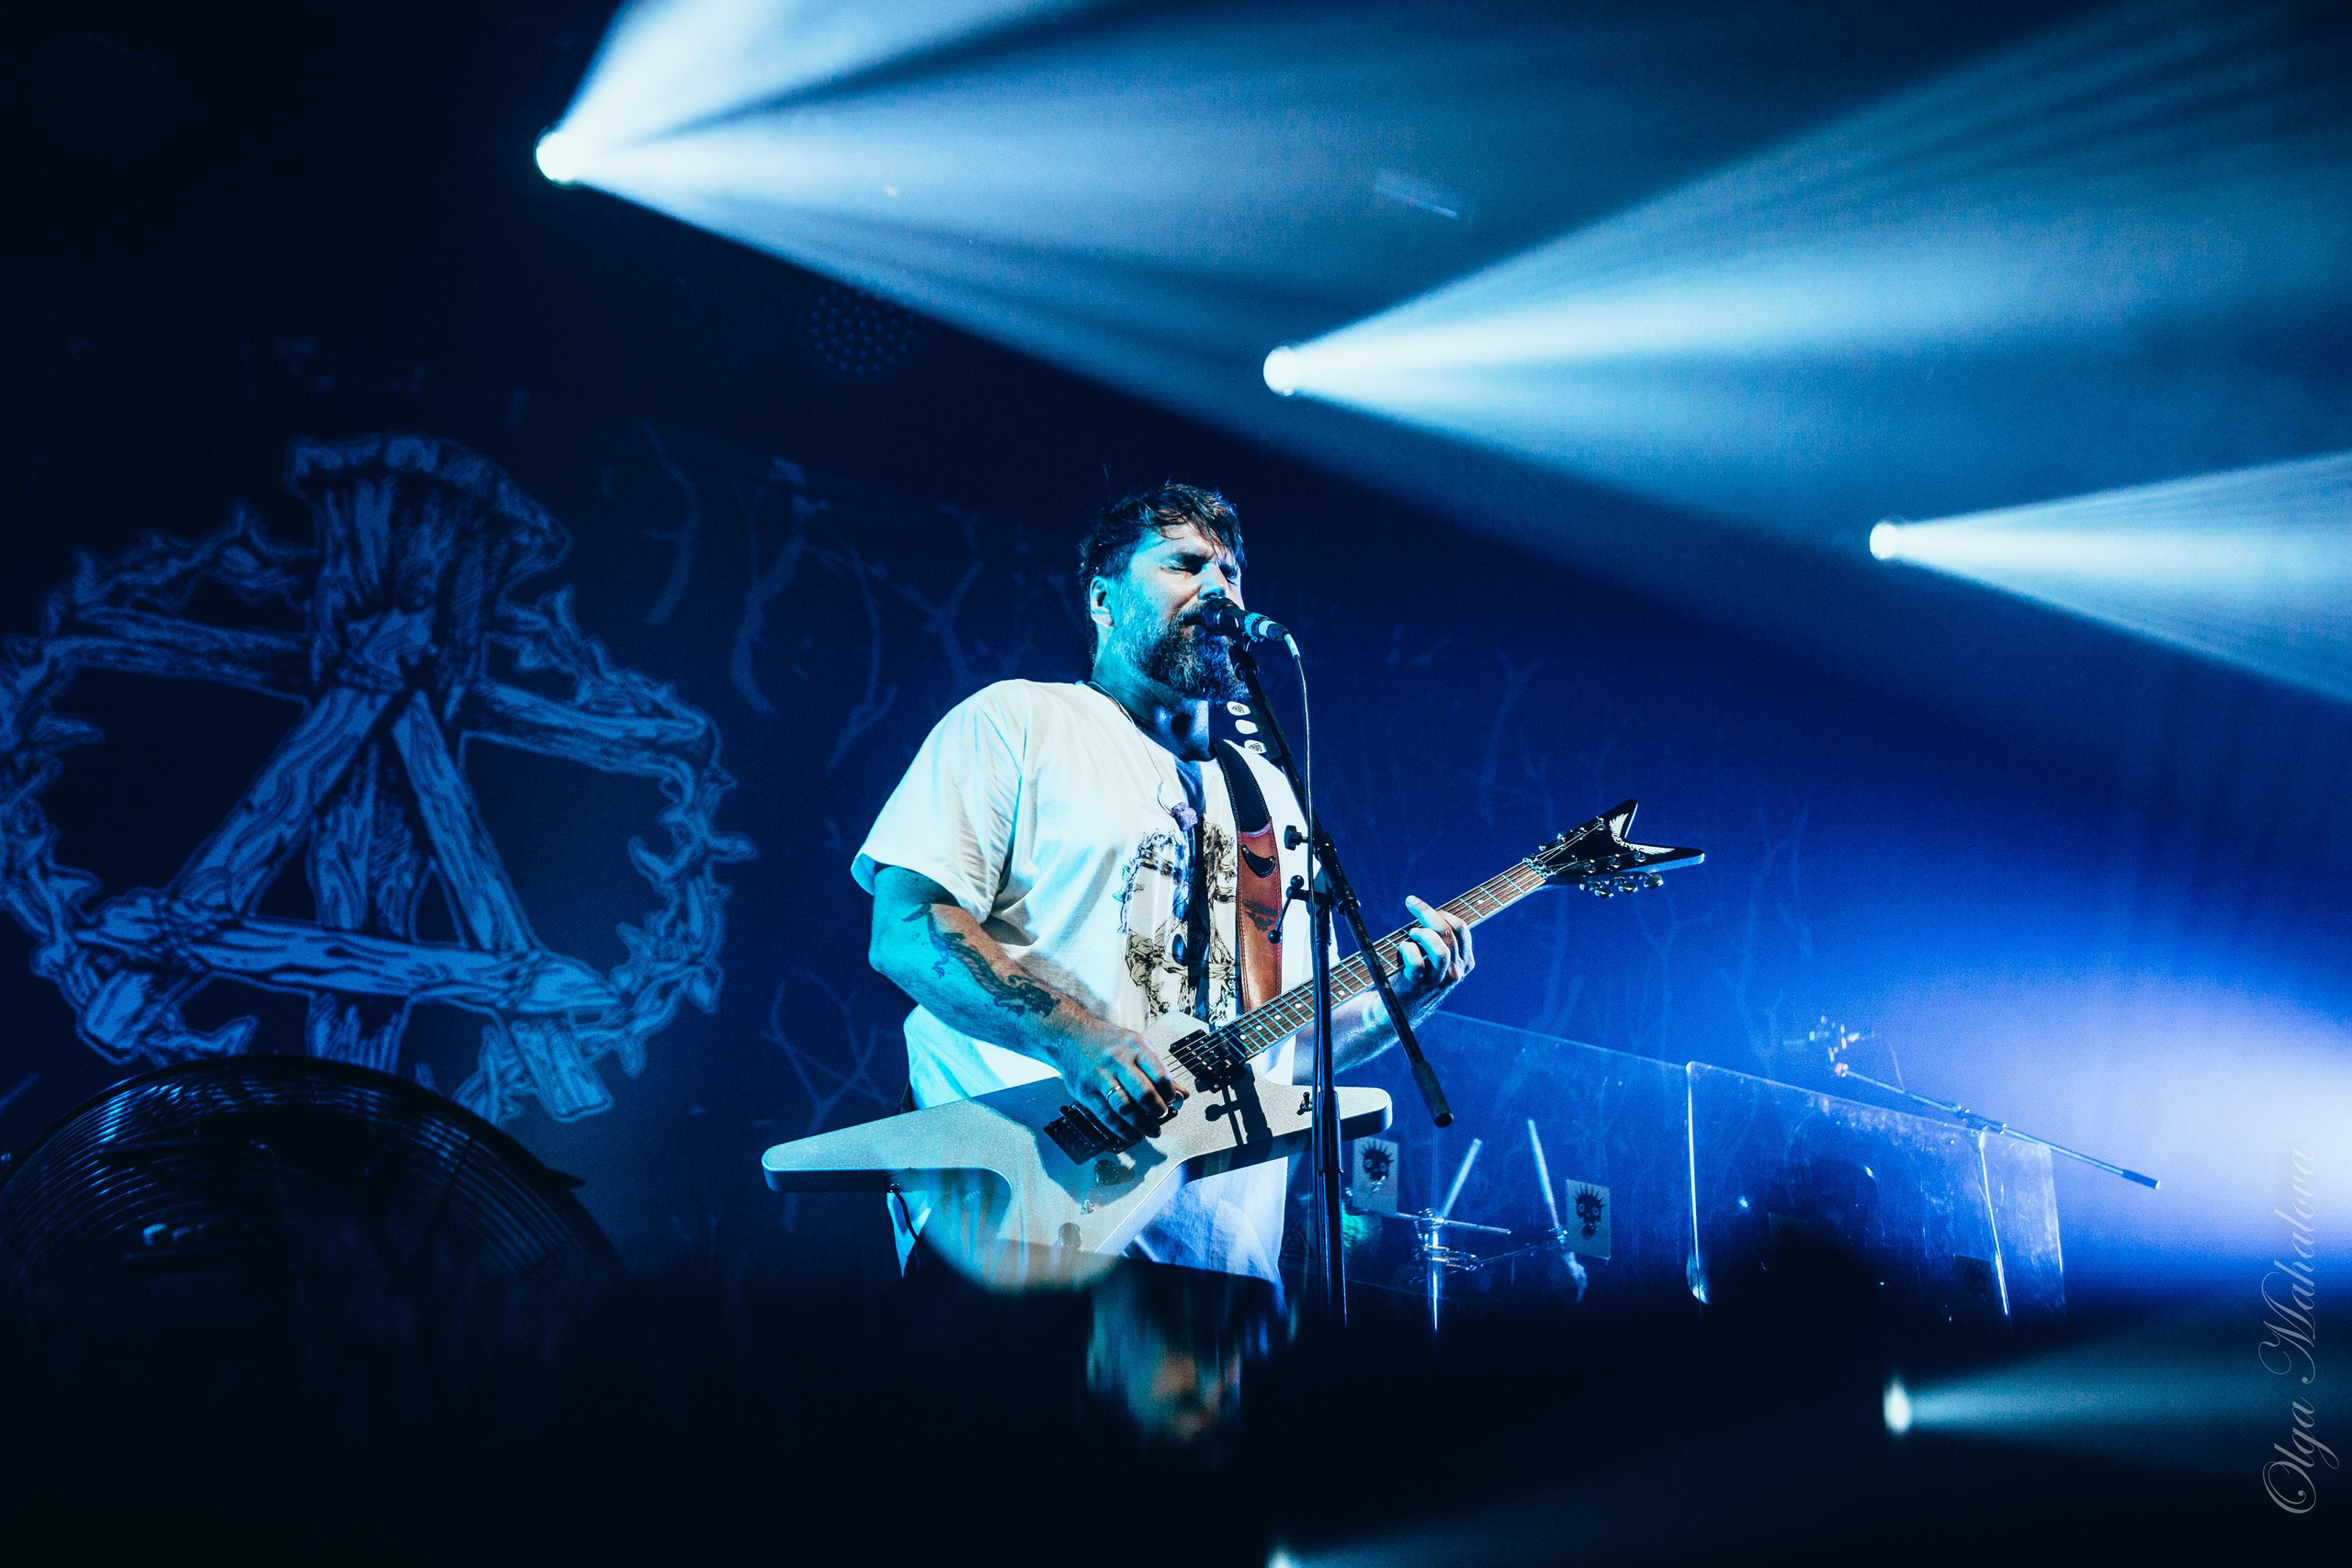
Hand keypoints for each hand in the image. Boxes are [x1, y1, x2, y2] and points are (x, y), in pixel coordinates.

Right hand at [1046, 1017, 1183, 1142]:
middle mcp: (1118, 1060)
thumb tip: (1183, 1095)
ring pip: (1125, 1107)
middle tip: (1162, 1115)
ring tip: (1152, 1130)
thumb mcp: (1137, 1047)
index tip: (1172, 1101)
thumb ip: (1158, 1071)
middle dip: (1158, 1110)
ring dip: (1142, 1124)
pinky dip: (1122, 1130)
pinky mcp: (1085, 1091)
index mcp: (1135, 1046)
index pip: (1160, 1074)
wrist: (1071, 1036)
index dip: (1170, 1093)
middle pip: (1144, 1093)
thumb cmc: (1108, 1042)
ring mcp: (1100, 1076)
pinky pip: (1106, 1115)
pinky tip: (1133, 1135)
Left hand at [1393, 894, 1472, 1002]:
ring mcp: (1439, 980)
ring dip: (1422, 934)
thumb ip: (1439, 938)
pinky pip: (1416, 962)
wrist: (1396, 1009)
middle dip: (1428, 913)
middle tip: (1411, 903)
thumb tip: (1430, 911)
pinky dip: (1407, 949)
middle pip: (1448, 933)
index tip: (1424, 907)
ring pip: (1440, 949)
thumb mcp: (1434, 958)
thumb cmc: (1414, 976)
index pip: (1461, 928)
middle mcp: (1456, 972)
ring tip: (1410, 933)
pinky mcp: (1419, 985)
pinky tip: (1401, 948)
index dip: (1442, 912)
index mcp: (1464, 962)